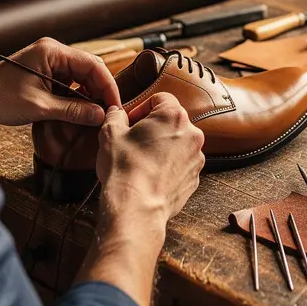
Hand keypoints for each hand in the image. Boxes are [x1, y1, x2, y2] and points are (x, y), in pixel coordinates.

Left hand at [0, 37, 121, 126]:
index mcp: (52, 51)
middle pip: (89, 69)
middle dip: (100, 91)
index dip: (107, 85)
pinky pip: (69, 84)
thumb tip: (100, 115)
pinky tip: (81, 112)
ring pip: (80, 78)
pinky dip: (77, 98)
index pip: (92, 64)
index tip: (115, 106)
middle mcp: (53, 53)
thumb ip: (73, 110)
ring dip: (89, 96)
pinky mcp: (45, 74)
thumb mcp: (40, 106)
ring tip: (96, 116)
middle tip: (108, 113)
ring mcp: (49, 63)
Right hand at [71, 93, 204, 305]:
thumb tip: (116, 112)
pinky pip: (181, 164)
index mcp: (173, 116)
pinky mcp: (195, 178)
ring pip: (178, 143)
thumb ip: (115, 115)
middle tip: (134, 141)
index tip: (131, 122)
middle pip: (171, 121)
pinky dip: (169, 166)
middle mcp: (192, 133)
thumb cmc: (124, 168)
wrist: (136, 207)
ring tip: (142, 161)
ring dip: (163, 147)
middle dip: (153, 128)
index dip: (142, 108)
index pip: (160, 98)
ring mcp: (196, 158)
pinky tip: (151, 175)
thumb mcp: (110, 133)